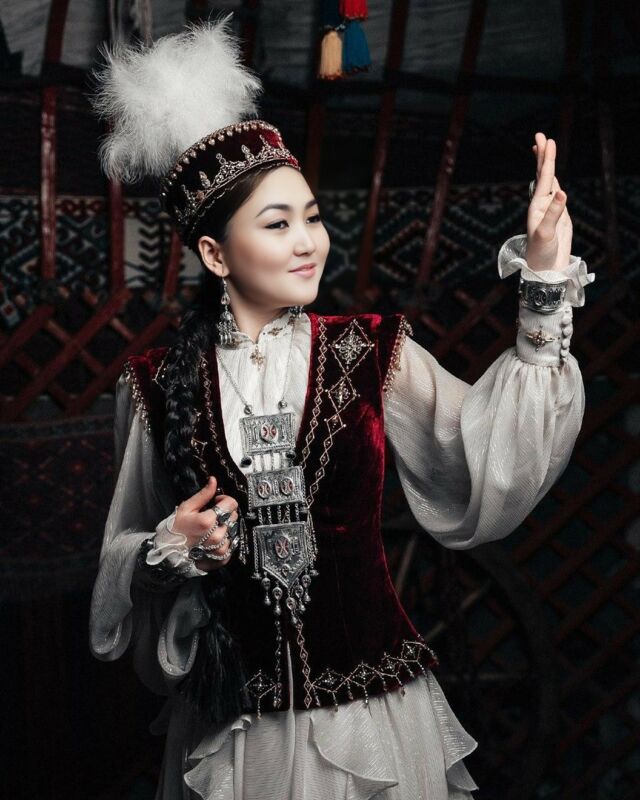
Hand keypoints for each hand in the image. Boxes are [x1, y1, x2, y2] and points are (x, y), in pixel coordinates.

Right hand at [174, 476, 238, 571]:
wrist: (169, 554)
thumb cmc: (175, 530)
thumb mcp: (186, 508)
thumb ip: (203, 495)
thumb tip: (213, 481)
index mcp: (208, 521)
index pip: (231, 503)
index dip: (224, 500)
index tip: (216, 502)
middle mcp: (217, 536)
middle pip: (233, 516)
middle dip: (225, 512)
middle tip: (211, 516)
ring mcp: (220, 548)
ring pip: (234, 529)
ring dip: (225, 527)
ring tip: (211, 529)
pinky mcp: (222, 558)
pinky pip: (232, 543)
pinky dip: (225, 539)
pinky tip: (213, 539)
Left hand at [526, 132, 572, 270]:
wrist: (545, 269)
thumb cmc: (541, 253)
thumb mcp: (546, 233)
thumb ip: (553, 213)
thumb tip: (562, 192)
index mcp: (537, 206)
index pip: (542, 177)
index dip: (545, 158)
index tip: (545, 140)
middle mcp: (541, 204)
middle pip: (542, 175)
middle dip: (543, 155)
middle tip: (541, 135)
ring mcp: (550, 209)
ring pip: (548, 182)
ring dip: (547, 166)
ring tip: (545, 149)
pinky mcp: (558, 216)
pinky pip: (555, 194)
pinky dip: (554, 181)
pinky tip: (552, 177)